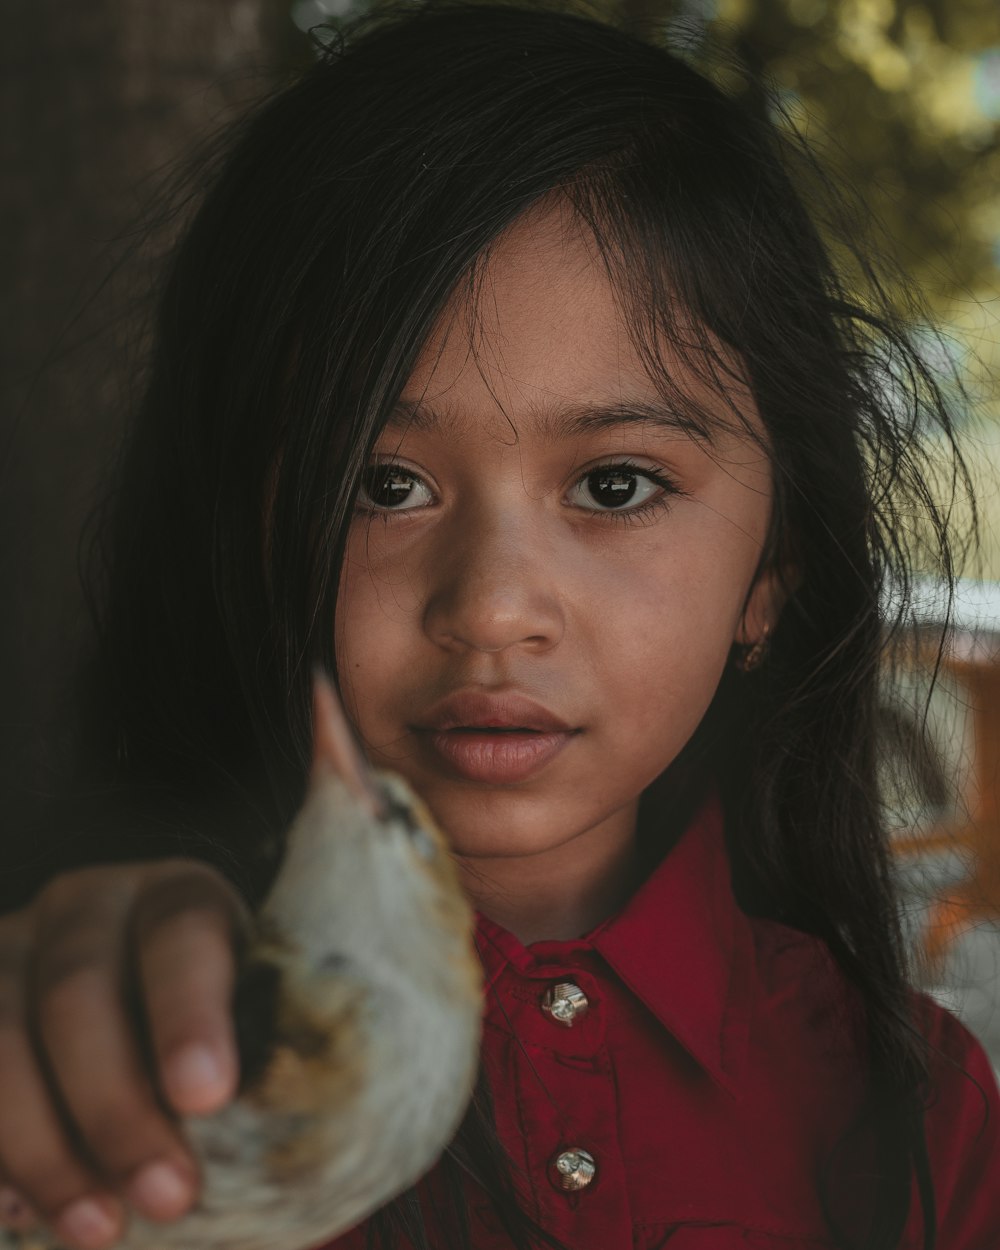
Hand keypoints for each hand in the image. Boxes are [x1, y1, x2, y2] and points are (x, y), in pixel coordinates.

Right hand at [0, 859, 251, 1249]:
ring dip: (44, 1148)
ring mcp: (8, 953)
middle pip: (77, 995)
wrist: (136, 976)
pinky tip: (25, 1212)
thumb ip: (257, 1045)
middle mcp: (82, 909)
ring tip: (97, 1229)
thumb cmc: (218, 1001)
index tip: (207, 1096)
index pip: (179, 935)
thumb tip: (271, 1147)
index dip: (188, 1014)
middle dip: (116, 1107)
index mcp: (173, 894)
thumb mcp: (248, 996)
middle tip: (167, 1194)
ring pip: (0, 1041)